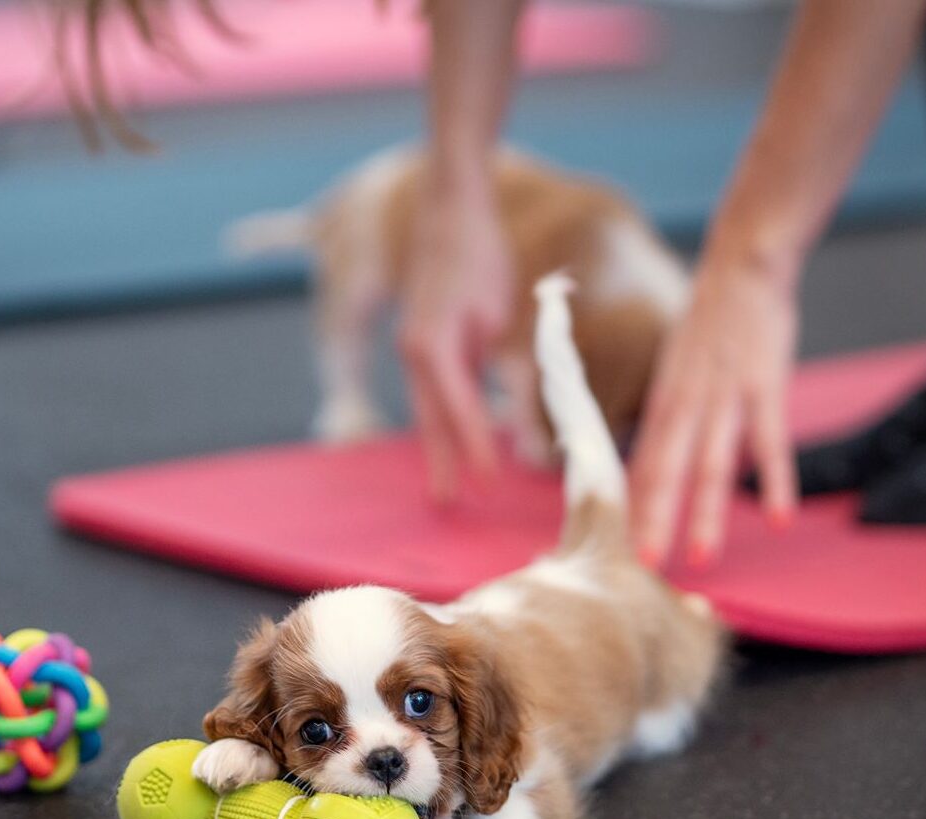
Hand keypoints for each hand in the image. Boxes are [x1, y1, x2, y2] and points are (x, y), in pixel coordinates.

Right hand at [397, 182, 512, 499]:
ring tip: (445, 481)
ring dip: (437, 443)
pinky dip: (439, 415)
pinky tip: (450, 432)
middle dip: (441, 461)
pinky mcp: (418, 339)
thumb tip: (514, 412)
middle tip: (444, 502)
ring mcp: (411, 346)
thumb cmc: (479, 257)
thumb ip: (504, 365)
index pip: (458, 410)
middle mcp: (414, 352)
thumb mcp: (499, 315)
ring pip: (426, 406)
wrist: (450, 209)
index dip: (475, 448)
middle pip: (429, 419)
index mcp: (432, 347)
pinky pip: (429, 388)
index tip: (490, 483)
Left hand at [629, 256, 799, 566]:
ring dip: (706, 515)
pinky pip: (769, 442)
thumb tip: (652, 468)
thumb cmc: (707, 329)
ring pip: (711, 466)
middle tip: (645, 569)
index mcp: (661, 404)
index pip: (641, 467)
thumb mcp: (673, 373)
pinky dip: (775, 481)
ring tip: (703, 558)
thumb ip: (667, 421)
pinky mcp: (763, 385)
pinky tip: (778, 519)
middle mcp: (685, 405)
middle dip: (654, 522)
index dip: (632, 510)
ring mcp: (723, 397)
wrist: (739, 267)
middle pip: (665, 473)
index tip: (622, 550)